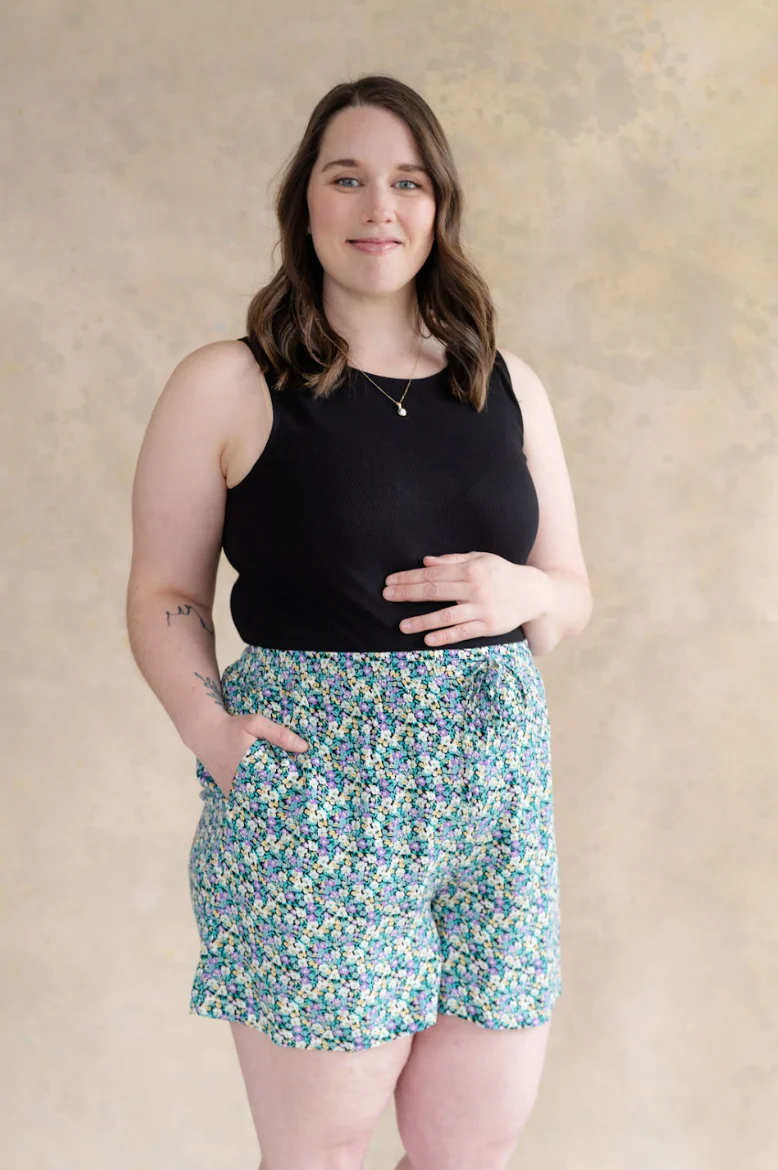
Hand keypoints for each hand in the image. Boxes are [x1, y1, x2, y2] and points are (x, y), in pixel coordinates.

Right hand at [195, 711, 308, 798]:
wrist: (204, 732)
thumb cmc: (232, 726)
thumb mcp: (255, 723)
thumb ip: (279, 734)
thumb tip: (304, 748)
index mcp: (250, 766)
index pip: (276, 785)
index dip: (291, 790)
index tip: (306, 792)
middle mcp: (240, 781)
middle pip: (267, 796)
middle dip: (283, 798)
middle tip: (301, 802)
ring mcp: (231, 788)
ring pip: (255, 802)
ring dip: (269, 801)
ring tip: (289, 806)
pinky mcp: (227, 789)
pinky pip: (243, 800)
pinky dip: (255, 801)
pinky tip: (269, 801)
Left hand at [382, 552, 549, 645]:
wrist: (533, 593)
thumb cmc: (501, 573)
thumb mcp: (480, 559)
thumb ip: (453, 561)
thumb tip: (426, 563)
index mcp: (470, 569)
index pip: (433, 574)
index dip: (409, 578)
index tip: (390, 581)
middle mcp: (474, 589)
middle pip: (435, 592)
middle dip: (408, 594)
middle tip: (387, 597)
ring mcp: (481, 609)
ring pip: (446, 616)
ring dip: (422, 621)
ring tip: (402, 625)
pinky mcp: (488, 627)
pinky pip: (462, 632)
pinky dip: (445, 636)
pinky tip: (428, 639)